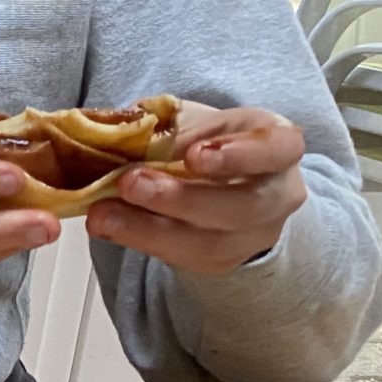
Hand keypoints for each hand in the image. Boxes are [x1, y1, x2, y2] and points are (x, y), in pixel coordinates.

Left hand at [87, 104, 305, 273]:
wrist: (222, 181)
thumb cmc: (209, 140)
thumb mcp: (195, 121)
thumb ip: (167, 124)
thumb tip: (121, 130)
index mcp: (279, 145)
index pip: (279, 149)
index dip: (240, 155)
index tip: (195, 156)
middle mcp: (278, 194)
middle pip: (244, 206)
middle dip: (183, 198)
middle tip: (130, 183)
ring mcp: (254, 234)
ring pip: (211, 243)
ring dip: (150, 229)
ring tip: (102, 215)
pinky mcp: (223, 260)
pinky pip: (185, 258)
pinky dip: (141, 241)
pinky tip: (107, 226)